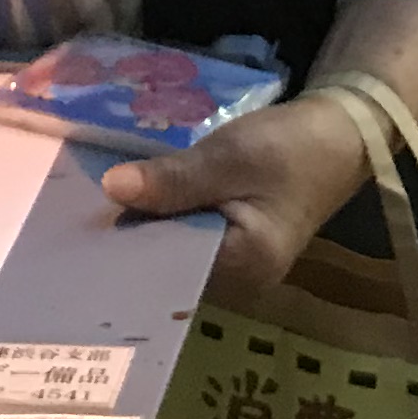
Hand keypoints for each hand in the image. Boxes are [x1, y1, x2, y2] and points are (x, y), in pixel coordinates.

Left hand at [102, 95, 368, 290]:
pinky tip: (134, 200)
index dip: (124, 245)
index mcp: (242, 268)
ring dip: (144, 226)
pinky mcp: (233, 247)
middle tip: (73, 212)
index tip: (78, 226)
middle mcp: (238, 283)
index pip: (167, 268)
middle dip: (128, 237)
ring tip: (90, 206)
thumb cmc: (293, 147)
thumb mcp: (231, 156)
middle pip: (167, 266)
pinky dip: (164, 219)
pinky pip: (186, 239)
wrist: (344, 135)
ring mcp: (237, 268)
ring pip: (173, 252)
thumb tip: (111, 190)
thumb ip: (173, 179)